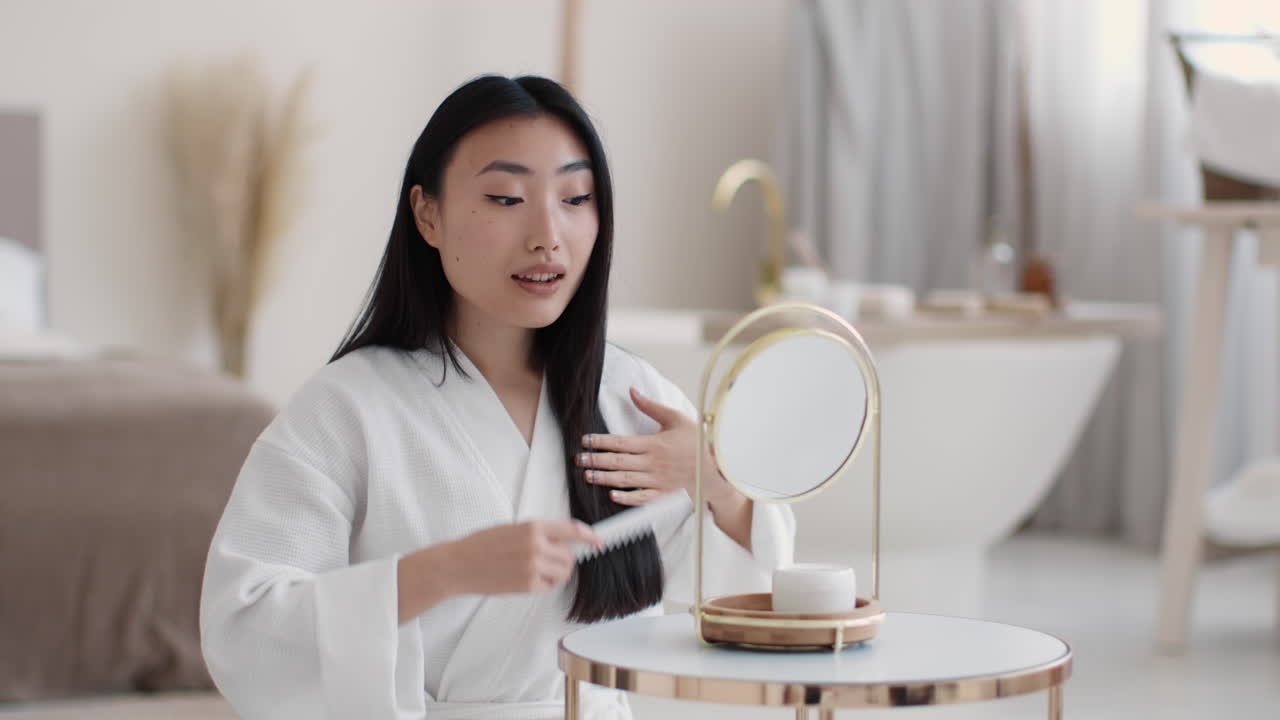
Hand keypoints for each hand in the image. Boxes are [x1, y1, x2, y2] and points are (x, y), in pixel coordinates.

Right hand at [447, 520, 602, 594]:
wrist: (458, 564)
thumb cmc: (481, 545)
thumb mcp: (512, 528)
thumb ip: (538, 533)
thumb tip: (564, 541)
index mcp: (532, 526)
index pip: (572, 530)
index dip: (590, 536)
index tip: (599, 541)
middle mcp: (535, 545)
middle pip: (570, 557)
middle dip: (564, 560)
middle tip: (549, 561)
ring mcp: (532, 566)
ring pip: (563, 573)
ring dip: (555, 573)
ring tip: (536, 569)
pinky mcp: (526, 585)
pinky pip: (548, 586)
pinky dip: (543, 584)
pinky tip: (526, 578)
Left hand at [577, 387, 728, 506]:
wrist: (716, 465)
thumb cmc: (696, 441)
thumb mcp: (675, 417)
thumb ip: (650, 406)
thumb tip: (632, 391)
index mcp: (653, 444)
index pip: (620, 442)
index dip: (600, 441)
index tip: (586, 441)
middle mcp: (653, 463)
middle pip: (618, 462)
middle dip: (596, 460)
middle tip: (580, 459)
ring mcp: (657, 480)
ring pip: (626, 480)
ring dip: (605, 478)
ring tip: (588, 475)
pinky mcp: (663, 493)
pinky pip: (642, 498)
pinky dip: (627, 498)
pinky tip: (613, 495)